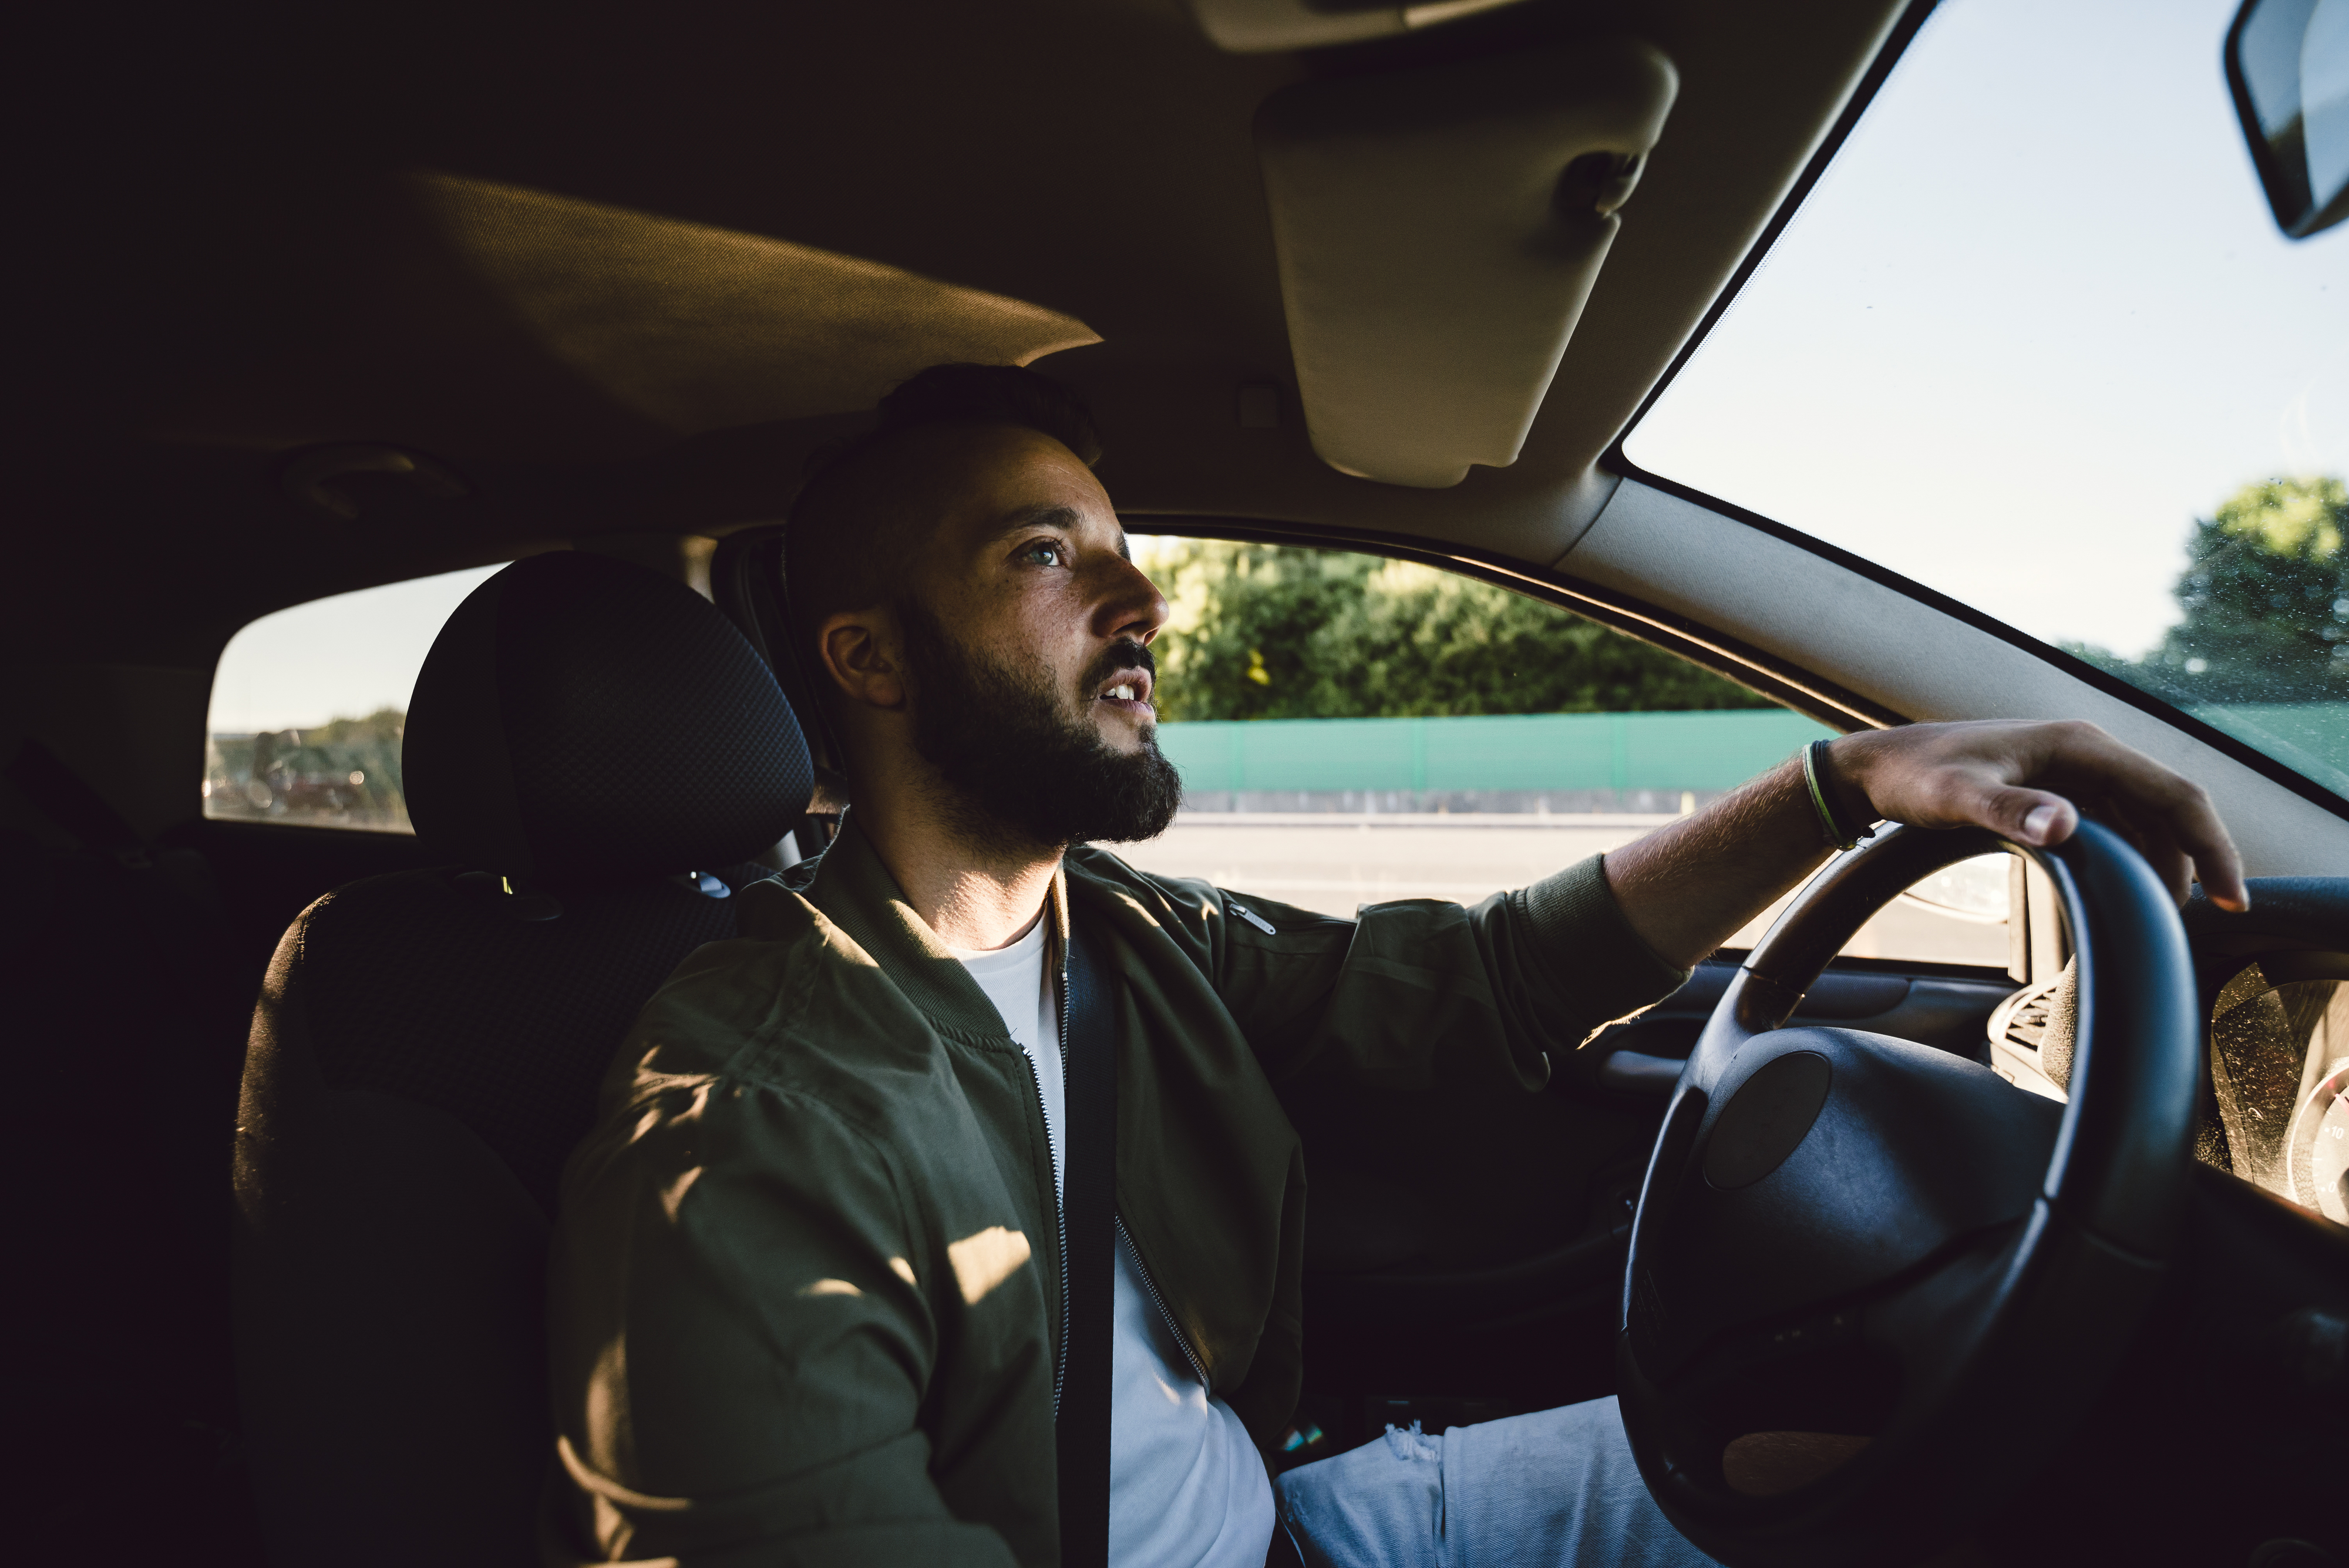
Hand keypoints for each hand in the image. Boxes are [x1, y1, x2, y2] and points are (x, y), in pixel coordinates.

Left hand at [1827, 720, 2246, 909]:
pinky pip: (2115, 824)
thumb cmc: (1914, 776)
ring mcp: (2075, 770)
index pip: (2174, 793)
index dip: (2210, 845)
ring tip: (2161, 917)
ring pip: (2144, 819)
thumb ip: (2008, 811)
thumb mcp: (1957, 797)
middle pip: (2169, 807)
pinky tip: (2127, 893)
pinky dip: (2131, 858)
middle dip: (2193, 862)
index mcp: (2081, 746)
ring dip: (2162, 864)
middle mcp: (2088, 752)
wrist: (1878, 767)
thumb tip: (2065, 826)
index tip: (2231, 899)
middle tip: (2199, 923)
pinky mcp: (2059, 789)